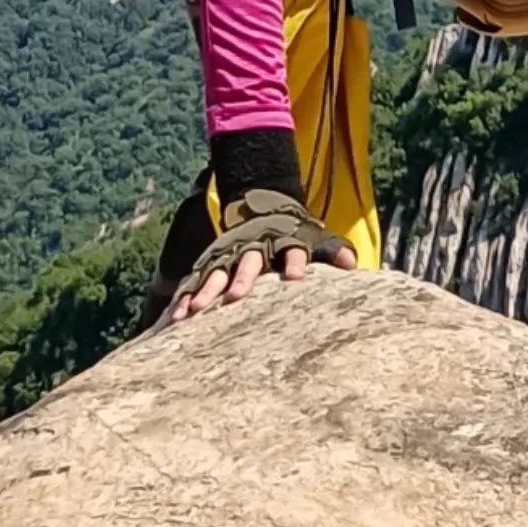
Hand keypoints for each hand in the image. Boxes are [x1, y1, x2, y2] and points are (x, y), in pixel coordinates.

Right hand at [170, 237, 356, 321]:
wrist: (263, 208)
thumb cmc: (294, 234)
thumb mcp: (315, 237)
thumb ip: (332, 250)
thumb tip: (352, 264)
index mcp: (282, 240)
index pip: (291, 250)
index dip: (294, 262)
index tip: (297, 277)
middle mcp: (253, 245)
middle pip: (248, 262)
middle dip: (242, 278)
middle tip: (236, 298)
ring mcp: (229, 253)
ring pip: (216, 271)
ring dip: (207, 290)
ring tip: (196, 311)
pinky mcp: (210, 262)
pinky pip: (195, 281)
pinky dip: (185, 297)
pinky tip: (175, 318)